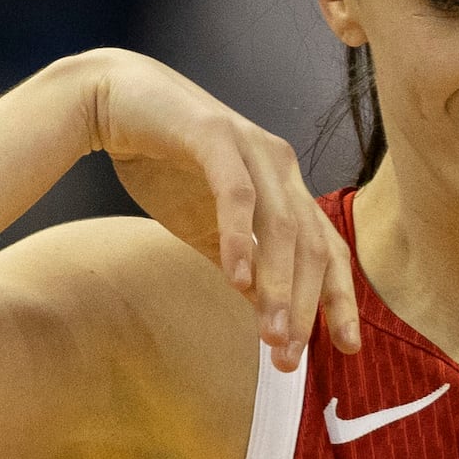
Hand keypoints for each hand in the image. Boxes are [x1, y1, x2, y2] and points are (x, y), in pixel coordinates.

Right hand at [67, 47, 359, 368]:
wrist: (112, 101)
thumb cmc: (164, 165)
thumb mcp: (208, 231)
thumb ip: (244, 270)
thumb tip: (272, 320)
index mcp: (286, 189)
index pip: (327, 251)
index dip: (338, 300)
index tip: (346, 349)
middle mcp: (281, 167)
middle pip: (312, 246)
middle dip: (306, 307)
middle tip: (290, 357)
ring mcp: (252, 148)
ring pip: (282, 226)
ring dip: (279, 285)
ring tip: (272, 334)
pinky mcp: (215, 135)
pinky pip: (237, 194)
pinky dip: (240, 238)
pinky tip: (236, 279)